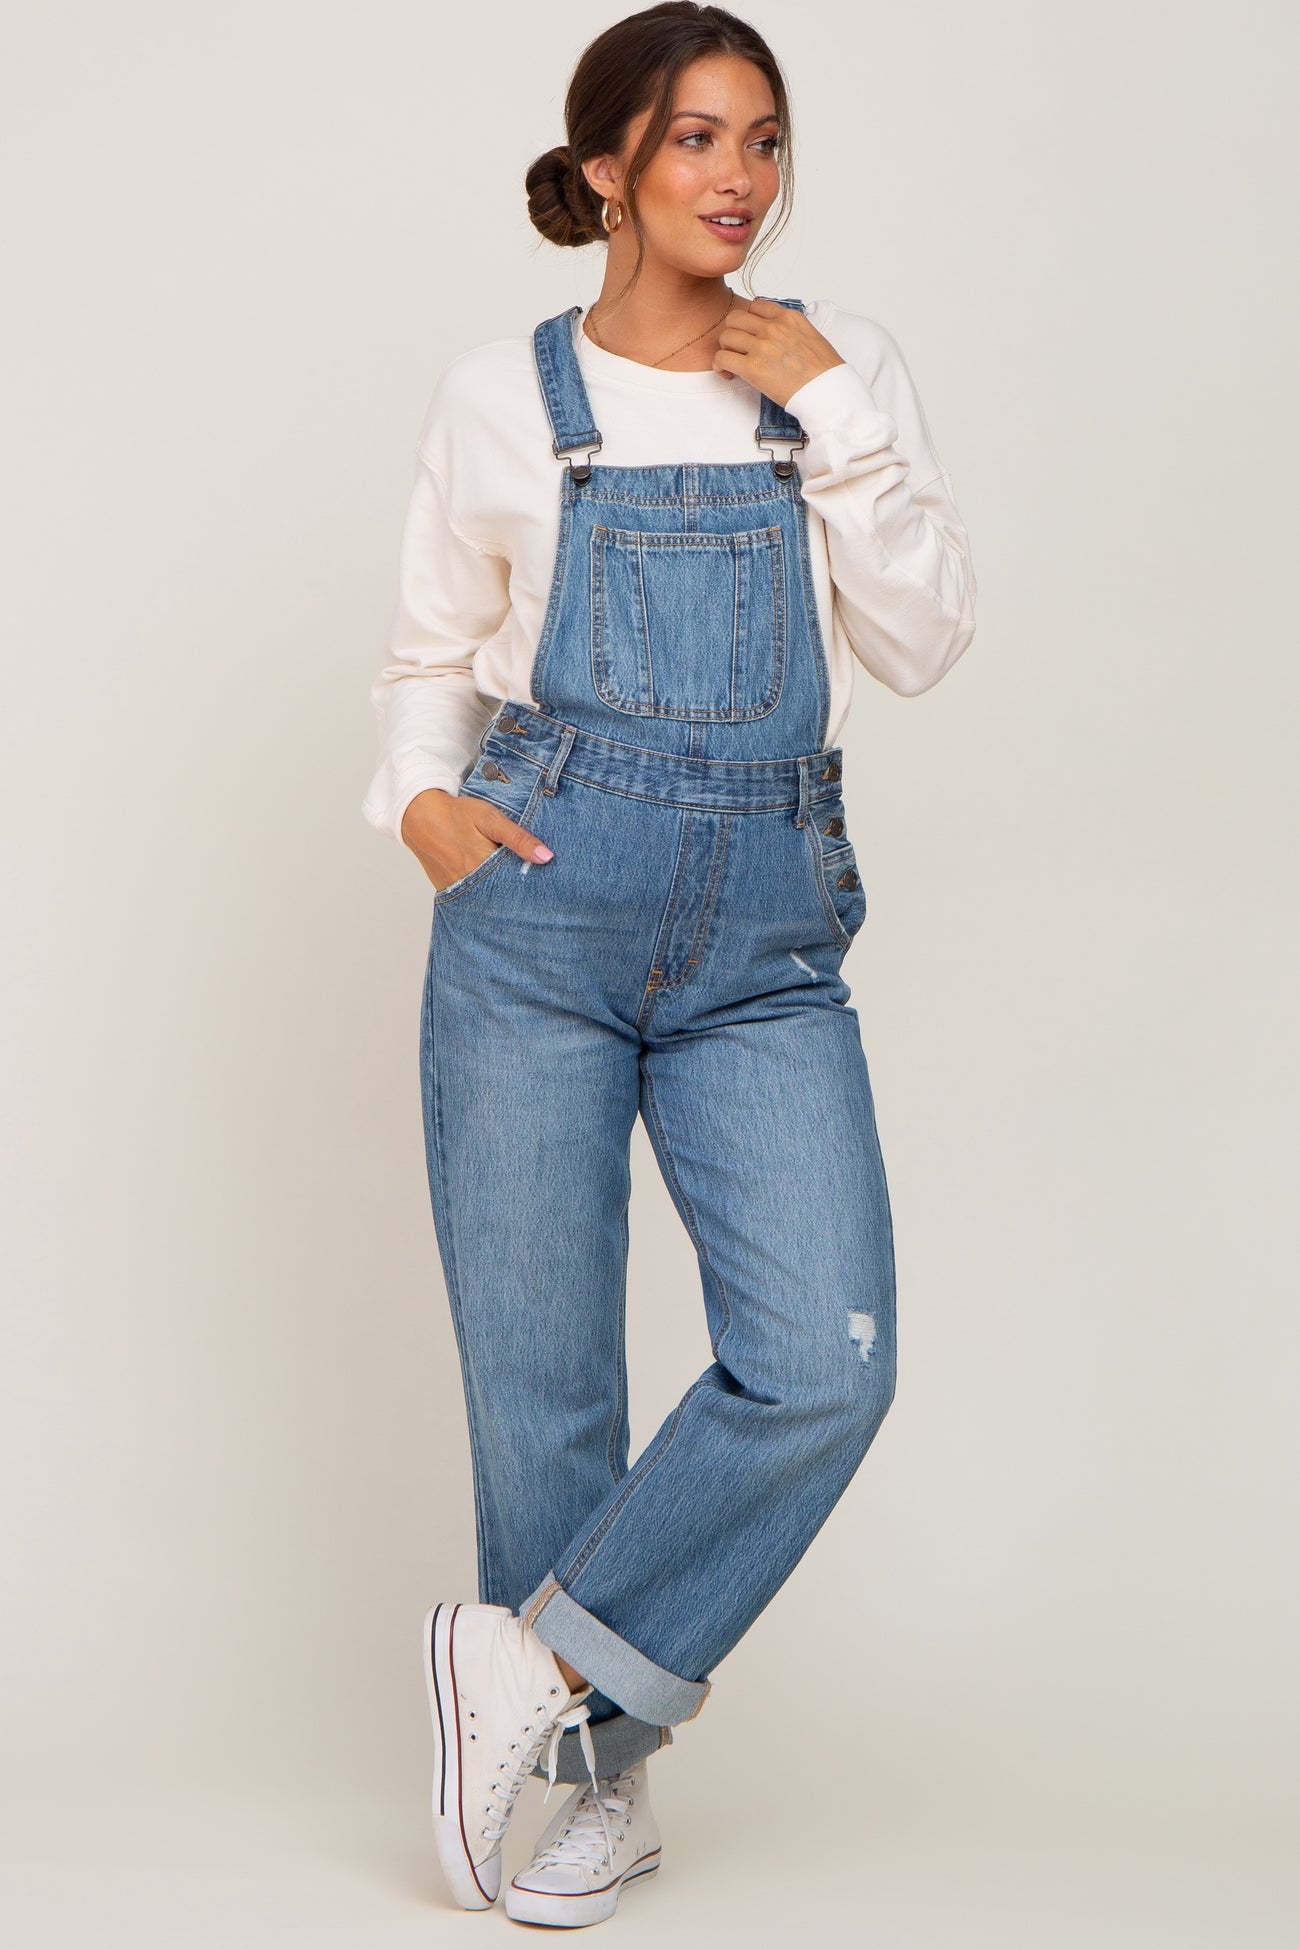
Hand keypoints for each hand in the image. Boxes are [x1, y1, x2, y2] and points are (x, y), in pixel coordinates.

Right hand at [400, 788, 552, 891]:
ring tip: (511, 887)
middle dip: (517, 892)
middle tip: (532, 889)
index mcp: (484, 867)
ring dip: (499, 895)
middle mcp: (470, 884)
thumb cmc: (456, 814)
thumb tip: (546, 857)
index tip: (544, 882)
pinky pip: (470, 899)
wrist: (418, 816)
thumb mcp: (490, 819)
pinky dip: (482, 895)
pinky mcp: (448, 891)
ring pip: (486, 900)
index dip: (531, 883)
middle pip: (502, 896)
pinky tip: (490, 886)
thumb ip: (518, 838)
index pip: (517, 885)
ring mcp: (457, 890)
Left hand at [712, 296, 844, 407]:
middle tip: (738, 349)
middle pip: (735, 318)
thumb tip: (779, 336)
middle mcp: (774, 328)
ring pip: (726, 336)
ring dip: (726, 349)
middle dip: (733, 333)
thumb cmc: (824, 372)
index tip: (751, 335)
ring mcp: (762, 346)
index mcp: (789, 318)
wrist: (829, 392)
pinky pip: (722, 358)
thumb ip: (791, 331)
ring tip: (733, 363)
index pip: (756, 306)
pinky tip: (728, 374)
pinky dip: (720, 366)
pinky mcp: (753, 368)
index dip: (749, 320)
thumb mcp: (811, 338)